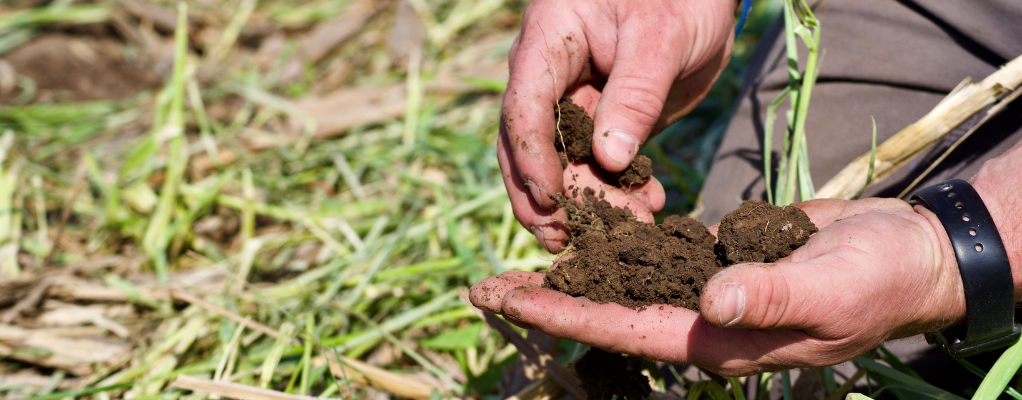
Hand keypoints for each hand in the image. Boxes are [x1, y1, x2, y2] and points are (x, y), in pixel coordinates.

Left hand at [469, 198, 965, 375]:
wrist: (908, 255)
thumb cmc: (877, 280)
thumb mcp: (830, 290)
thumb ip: (770, 299)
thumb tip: (711, 303)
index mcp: (718, 340)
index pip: (622, 327)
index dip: (560, 312)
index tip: (508, 299)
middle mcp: (701, 321)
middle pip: (607, 309)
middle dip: (546, 297)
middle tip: (485, 285)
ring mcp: (707, 292)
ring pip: (625, 283)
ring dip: (574, 271)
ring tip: (522, 257)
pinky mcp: (719, 260)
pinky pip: (658, 255)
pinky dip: (619, 246)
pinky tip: (586, 235)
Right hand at [499, 0, 734, 251]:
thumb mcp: (661, 37)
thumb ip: (635, 95)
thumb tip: (610, 161)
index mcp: (546, 44)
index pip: (523, 108)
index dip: (530, 158)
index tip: (550, 200)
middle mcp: (548, 80)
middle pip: (527, 149)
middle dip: (549, 198)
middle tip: (574, 239)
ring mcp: (573, 105)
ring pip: (563, 166)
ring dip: (591, 203)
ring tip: (635, 224)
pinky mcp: (601, 125)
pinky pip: (597, 168)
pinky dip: (618, 192)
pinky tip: (648, 205)